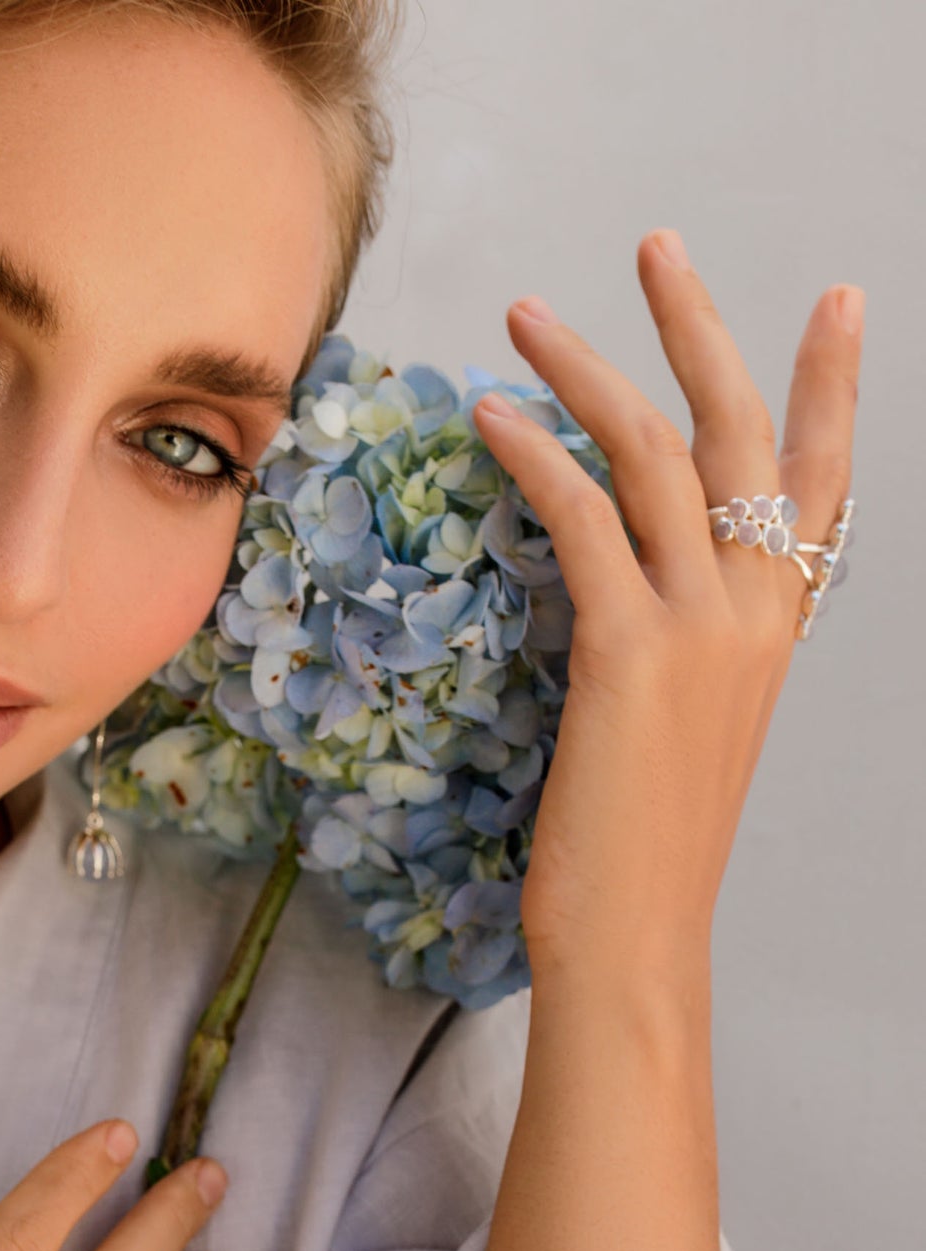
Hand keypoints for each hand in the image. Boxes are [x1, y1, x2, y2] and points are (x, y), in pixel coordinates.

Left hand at [470, 230, 862, 983]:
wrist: (634, 935)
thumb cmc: (641, 842)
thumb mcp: (682, 724)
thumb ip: (679, 640)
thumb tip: (620, 574)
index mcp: (778, 629)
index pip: (825, 486)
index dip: (832, 388)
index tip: (833, 303)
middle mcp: (759, 613)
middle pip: (747, 433)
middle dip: (703, 326)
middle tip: (657, 244)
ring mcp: (703, 627)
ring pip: (655, 454)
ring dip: (586, 369)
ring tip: (524, 314)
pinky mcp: (631, 649)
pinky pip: (582, 517)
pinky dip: (530, 455)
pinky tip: (486, 415)